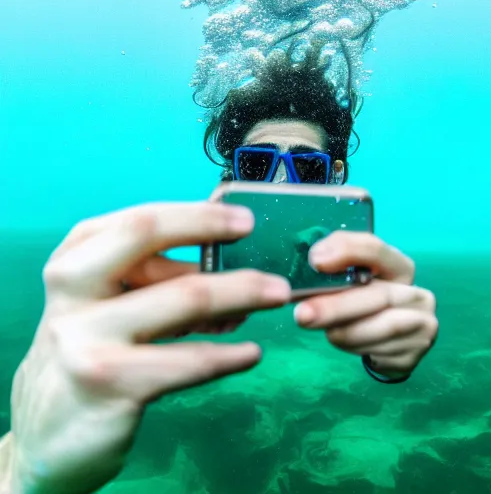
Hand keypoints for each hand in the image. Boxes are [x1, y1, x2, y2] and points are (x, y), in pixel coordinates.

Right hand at [9, 202, 290, 493]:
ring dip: (242, 292)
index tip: (243, 220)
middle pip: (147, 236)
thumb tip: (222, 257)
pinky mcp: (110, 383)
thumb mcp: (108, 310)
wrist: (48, 438)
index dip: (194, 214)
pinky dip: (230, 355)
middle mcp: (72, 290)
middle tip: (258, 238)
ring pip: (184, 298)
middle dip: (210, 228)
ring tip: (277, 295)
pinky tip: (251, 353)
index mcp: (74, 263)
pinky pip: (190, 360)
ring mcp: (86, 337)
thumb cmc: (91, 358)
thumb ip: (152, 282)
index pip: (137, 221)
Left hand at [294, 232, 437, 377]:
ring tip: (327, 333)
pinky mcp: (415, 354)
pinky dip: (356, 348)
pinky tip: (347, 344)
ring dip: (346, 332)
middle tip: (303, 315)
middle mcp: (419, 294)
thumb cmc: (362, 303)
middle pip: (379, 295)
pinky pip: (381, 351)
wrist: (385, 343)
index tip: (316, 262)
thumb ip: (334, 266)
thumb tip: (317, 260)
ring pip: (381, 327)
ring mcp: (423, 325)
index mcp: (400, 268)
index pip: (376, 250)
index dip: (347, 252)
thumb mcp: (348, 281)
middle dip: (337, 306)